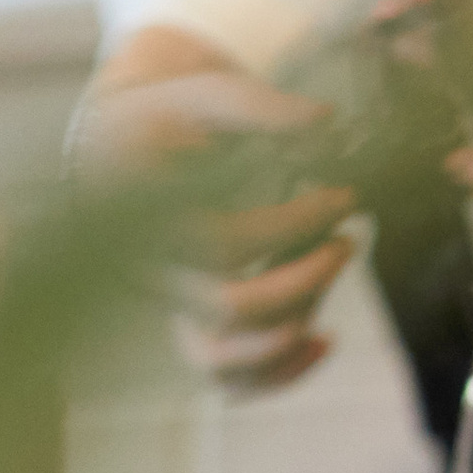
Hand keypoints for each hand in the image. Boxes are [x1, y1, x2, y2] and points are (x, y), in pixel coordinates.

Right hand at [75, 27, 355, 394]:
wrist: (124, 141)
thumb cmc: (169, 113)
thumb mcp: (205, 94)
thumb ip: (259, 106)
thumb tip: (325, 122)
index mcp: (141, 218)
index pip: (228, 245)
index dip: (297, 226)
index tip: (344, 196)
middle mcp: (146, 270)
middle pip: (229, 309)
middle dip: (305, 281)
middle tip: (347, 240)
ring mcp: (165, 302)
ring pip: (219, 360)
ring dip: (290, 336)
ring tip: (331, 285)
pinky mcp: (185, 320)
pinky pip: (223, 378)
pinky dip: (276, 375)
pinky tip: (326, 341)